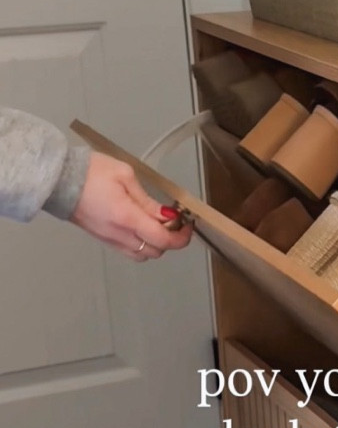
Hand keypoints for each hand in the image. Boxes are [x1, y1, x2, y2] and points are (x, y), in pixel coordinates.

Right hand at [71, 152, 192, 259]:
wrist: (59, 180)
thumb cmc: (92, 172)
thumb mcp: (125, 176)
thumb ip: (147, 200)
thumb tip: (167, 215)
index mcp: (127, 218)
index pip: (163, 239)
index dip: (182, 237)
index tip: (187, 224)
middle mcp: (120, 235)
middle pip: (156, 252)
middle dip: (170, 239)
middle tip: (173, 220)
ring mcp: (110, 240)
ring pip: (143, 256)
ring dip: (155, 244)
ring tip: (156, 223)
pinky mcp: (103, 240)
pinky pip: (130, 251)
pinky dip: (142, 245)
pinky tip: (141, 227)